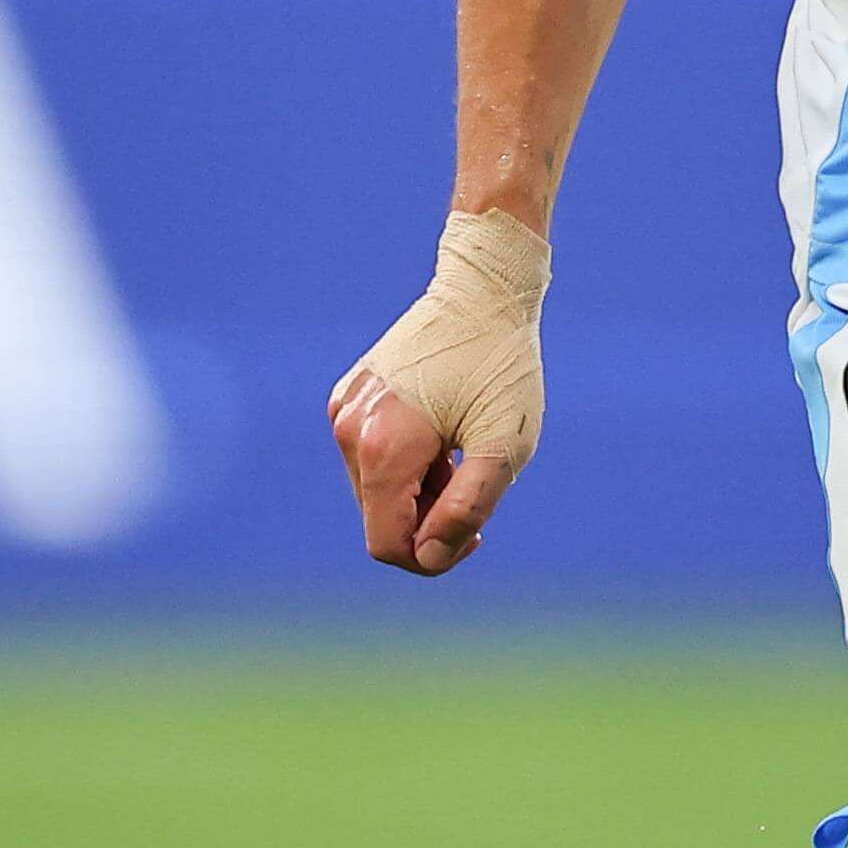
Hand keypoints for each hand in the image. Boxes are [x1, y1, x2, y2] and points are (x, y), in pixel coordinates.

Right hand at [328, 210, 549, 573]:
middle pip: (382, 520)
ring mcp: (343, 411)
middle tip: (473, 474)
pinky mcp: (348, 398)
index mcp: (384, 447)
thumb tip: (430, 556)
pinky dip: (407, 463)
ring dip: (420, 490)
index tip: (477, 531)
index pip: (388, 545)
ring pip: (376, 491)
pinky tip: (440, 431)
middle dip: (430, 516)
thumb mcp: (504, 444)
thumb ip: (468, 508)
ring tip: (458, 450)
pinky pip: (370, 458)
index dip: (432, 556)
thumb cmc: (502, 366)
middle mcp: (349, 431)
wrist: (481, 290)